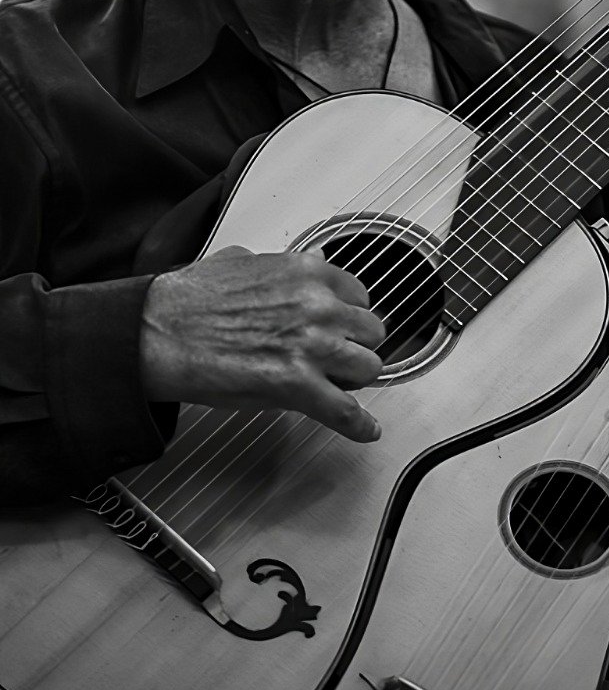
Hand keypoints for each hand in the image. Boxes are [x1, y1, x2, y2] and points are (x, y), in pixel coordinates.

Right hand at [140, 245, 385, 439]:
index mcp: (306, 273)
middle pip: (370, 332)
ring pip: (367, 368)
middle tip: (336, 357)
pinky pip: (346, 412)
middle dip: (355, 346)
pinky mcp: (298, 385)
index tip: (343, 325)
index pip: (359, 295)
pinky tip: (365, 430)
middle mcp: (318, 306)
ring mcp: (312, 346)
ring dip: (353, 379)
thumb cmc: (187, 300)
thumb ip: (282, 264)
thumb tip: (303, 261)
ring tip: (337, 386)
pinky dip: (358, 425)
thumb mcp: (240, 260)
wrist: (158, 332)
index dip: (349, 315)